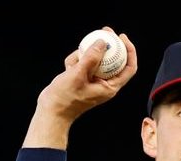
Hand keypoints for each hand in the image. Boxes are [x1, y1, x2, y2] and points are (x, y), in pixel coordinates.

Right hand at [24, 27, 137, 147]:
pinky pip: (83, 62)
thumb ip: (91, 58)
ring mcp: (93, 80)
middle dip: (108, 44)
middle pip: (114, 59)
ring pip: (95, 58)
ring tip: (71, 66)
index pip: (128, 68)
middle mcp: (104, 83)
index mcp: (110, 87)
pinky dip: (74, 61)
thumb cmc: (65, 97)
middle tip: (104, 30)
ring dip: (83, 56)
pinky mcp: (83, 77)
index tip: (121, 37)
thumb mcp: (78, 75)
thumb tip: (103, 42)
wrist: (51, 110)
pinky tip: (67, 68)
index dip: (129, 51)